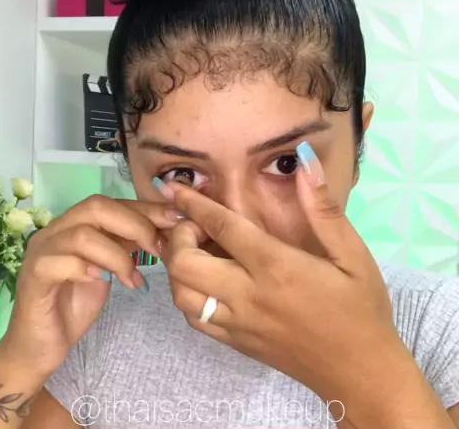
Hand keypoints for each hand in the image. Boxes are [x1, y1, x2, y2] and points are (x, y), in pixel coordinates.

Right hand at [0, 195, 182, 377]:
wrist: (40, 346)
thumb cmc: (75, 305)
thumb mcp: (110, 268)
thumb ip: (127, 245)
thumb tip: (164, 228)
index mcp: (73, 223)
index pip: (112, 202)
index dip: (146, 209)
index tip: (175, 220)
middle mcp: (54, 230)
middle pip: (96, 206)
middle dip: (135, 224)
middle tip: (157, 249)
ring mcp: (41, 251)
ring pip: (83, 234)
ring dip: (117, 255)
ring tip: (132, 278)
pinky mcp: (34, 277)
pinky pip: (62, 262)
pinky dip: (90, 269)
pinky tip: (105, 283)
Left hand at [160, 144, 408, 407]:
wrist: (361, 373)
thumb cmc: (361, 308)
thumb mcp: (352, 254)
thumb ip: (323, 208)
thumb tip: (306, 161)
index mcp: (276, 267)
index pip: (222, 227)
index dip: (193, 203)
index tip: (173, 188)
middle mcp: (248, 296)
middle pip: (184, 264)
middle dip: (178, 236)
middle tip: (196, 225)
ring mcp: (237, 324)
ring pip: (181, 295)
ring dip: (178, 267)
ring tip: (196, 251)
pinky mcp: (235, 343)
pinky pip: (194, 319)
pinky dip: (188, 295)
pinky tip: (206, 282)